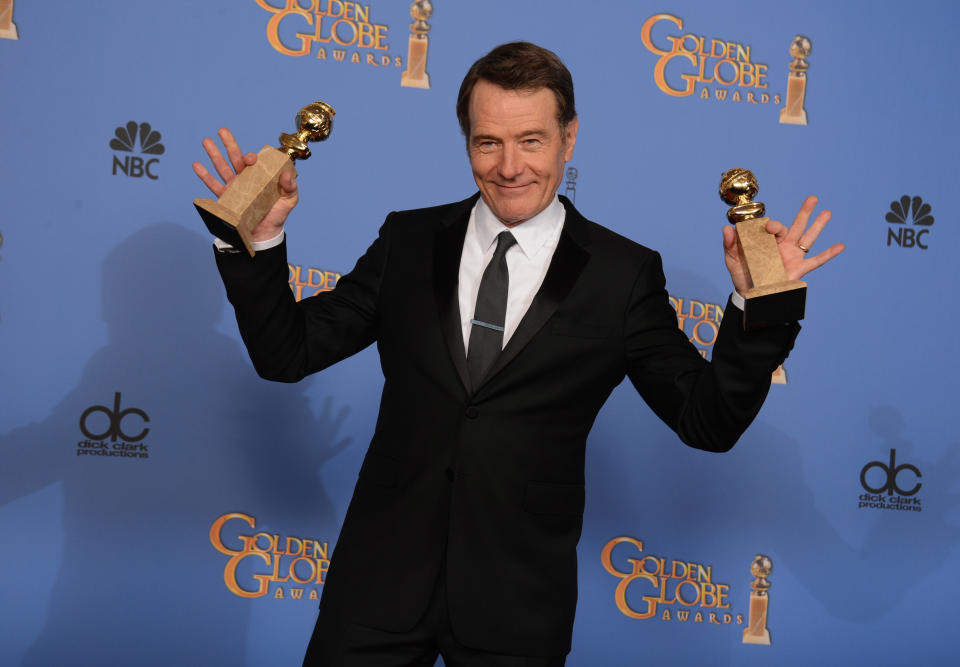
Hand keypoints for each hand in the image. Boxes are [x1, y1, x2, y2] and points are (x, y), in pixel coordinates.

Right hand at [192, 128, 297, 241]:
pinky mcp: (226, 199)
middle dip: (229, 144)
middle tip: (221, 130)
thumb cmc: (278, 214)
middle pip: (235, 158)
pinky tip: (196, 165)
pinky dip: (204, 176)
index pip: (253, 161)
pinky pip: (213, 186)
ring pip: (222, 168)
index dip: (250, 157)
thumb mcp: (290, 201)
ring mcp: (234, 187)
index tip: (250, 159)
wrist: (265, 233)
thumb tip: (286, 175)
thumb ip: (291, 188)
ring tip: (206, 141)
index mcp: (260, 175)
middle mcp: (246, 178)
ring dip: (214, 154)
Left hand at [723, 195, 844, 294]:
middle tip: (812, 198)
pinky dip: (829, 253)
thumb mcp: (733, 259)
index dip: (773, 225)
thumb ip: (730, 244)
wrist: (750, 295)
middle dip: (804, 212)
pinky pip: (817, 260)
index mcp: (768, 240)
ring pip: (808, 238)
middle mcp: (783, 246)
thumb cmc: (742, 274)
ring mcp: (792, 256)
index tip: (768, 228)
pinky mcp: (799, 269)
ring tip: (828, 212)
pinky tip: (841, 245)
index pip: (775, 227)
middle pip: (796, 225)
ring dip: (818, 225)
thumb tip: (727, 228)